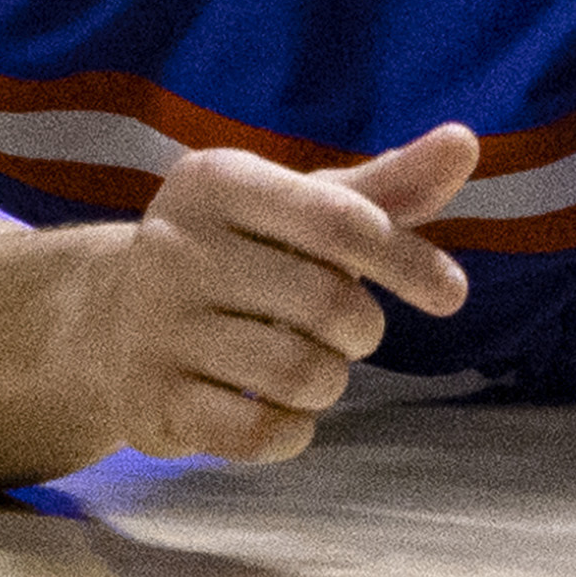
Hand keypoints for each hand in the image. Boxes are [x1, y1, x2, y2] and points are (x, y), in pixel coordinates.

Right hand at [41, 125, 476, 465]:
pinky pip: (257, 433)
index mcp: (218, 180)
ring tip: (311, 365)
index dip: (407, 261)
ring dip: (329, 381)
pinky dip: (292, 429)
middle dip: (361, 327)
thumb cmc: (239, 253)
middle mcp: (176, 246)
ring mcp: (156, 327)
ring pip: (297, 373)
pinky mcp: (150, 401)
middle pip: (326, 303)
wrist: (109, 320)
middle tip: (347, 328)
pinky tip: (281, 409)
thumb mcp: (302, 207)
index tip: (451, 293)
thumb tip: (465, 143)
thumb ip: (386, 187)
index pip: (338, 220)